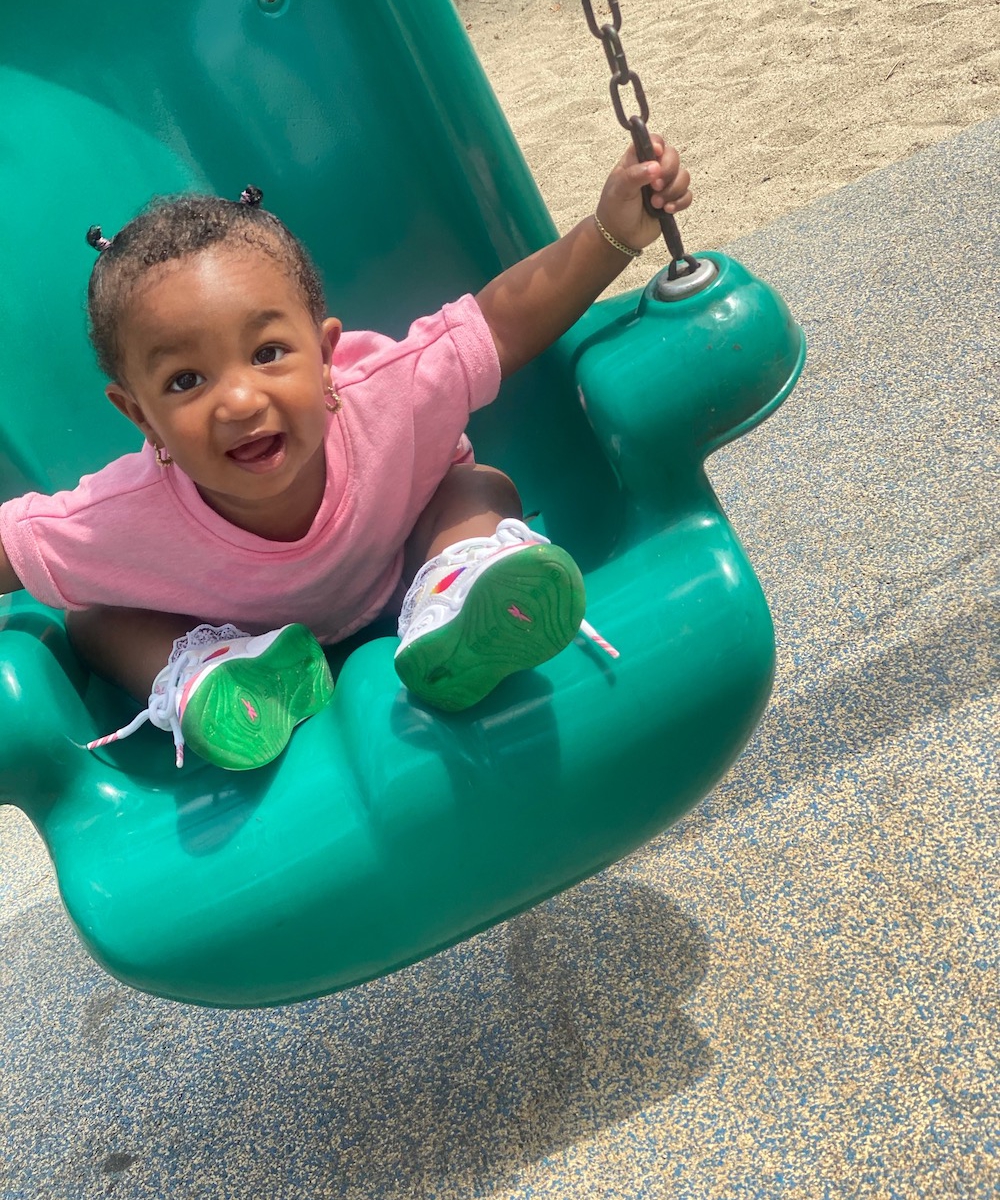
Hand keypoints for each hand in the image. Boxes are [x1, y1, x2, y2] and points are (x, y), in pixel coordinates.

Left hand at [594, 136, 691, 252]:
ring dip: (673, 190)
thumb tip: (656, 167)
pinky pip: (687, 195)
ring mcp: (665, 185)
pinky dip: (680, 202)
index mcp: (638, 160)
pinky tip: (667, 210)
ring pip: (683, 176)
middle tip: (655, 187)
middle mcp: (653, 169)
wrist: (620, 237)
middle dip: (668, 171)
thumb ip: (635, 175)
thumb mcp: (619, 190)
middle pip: (673, 156)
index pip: (654, 141)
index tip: (656, 154)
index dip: (659, 145)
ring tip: (656, 204)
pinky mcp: (673, 201)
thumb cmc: (615, 209)